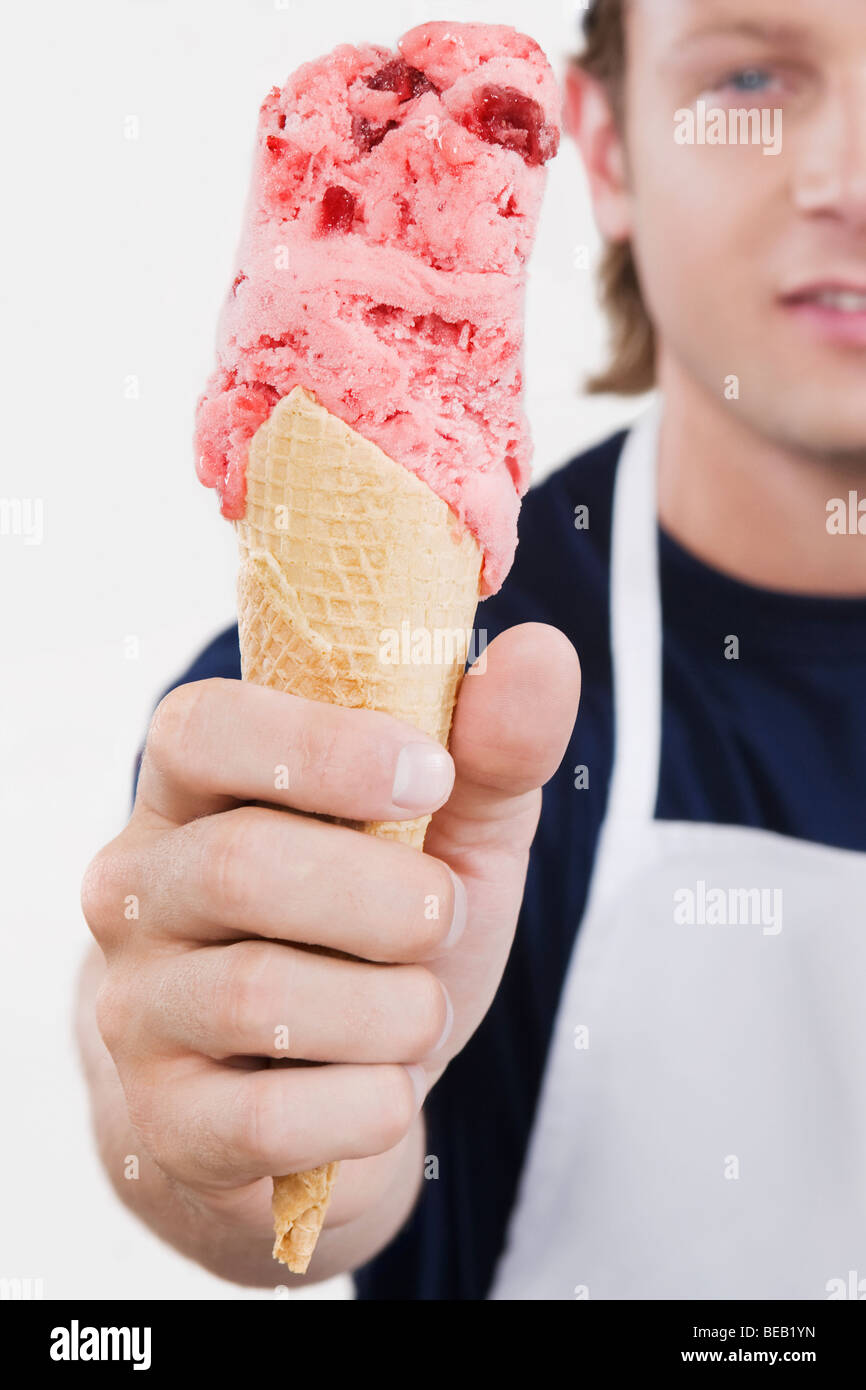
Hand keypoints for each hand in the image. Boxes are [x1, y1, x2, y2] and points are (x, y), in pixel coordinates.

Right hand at [80, 622, 579, 1276]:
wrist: (319, 1096)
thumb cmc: (377, 937)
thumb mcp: (446, 836)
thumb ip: (490, 751)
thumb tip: (545, 651)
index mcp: (192, 791)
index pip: (203, 729)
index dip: (323, 747)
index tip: (432, 776)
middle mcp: (136, 889)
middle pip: (242, 865)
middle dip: (390, 899)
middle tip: (441, 916)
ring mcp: (135, 1008)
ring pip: (261, 996)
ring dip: (395, 1008)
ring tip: (417, 1009)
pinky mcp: (161, 1121)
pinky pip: (272, 1119)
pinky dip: (370, 1104)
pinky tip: (383, 1087)